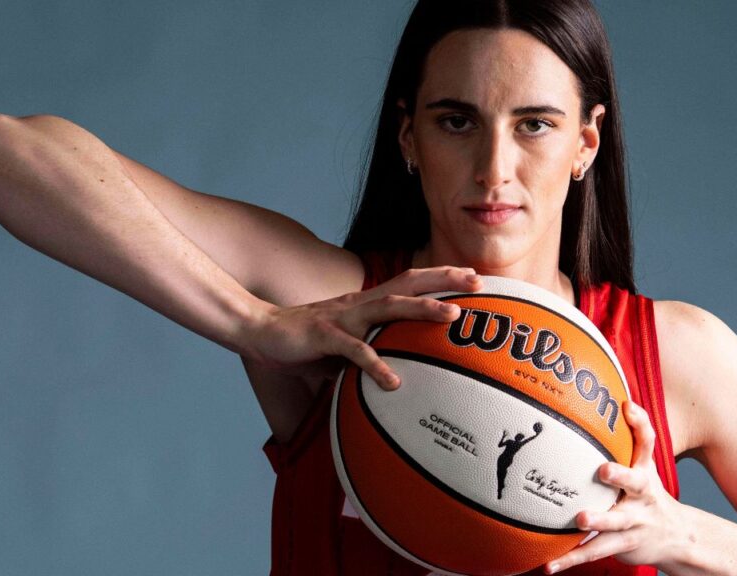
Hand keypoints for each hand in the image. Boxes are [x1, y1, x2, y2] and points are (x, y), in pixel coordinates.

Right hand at [241, 266, 481, 387]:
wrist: (258, 331)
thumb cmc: (305, 341)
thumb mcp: (346, 345)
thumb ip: (371, 352)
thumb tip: (399, 375)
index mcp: (365, 303)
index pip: (409, 282)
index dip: (440, 277)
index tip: (472, 277)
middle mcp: (359, 304)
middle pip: (408, 284)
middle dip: (444, 281)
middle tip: (477, 282)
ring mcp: (342, 317)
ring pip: (389, 307)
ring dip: (422, 310)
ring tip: (452, 317)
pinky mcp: (324, 336)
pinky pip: (354, 351)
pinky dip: (375, 365)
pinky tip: (394, 382)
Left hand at [544, 401, 690, 573]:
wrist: (676, 537)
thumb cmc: (645, 494)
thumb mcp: (642, 466)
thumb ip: (623, 440)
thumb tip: (598, 404)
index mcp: (644, 471)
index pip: (647, 442)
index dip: (640, 423)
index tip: (627, 406)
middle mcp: (643, 495)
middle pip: (636, 482)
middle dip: (621, 475)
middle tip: (603, 470)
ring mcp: (635, 521)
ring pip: (616, 522)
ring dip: (599, 520)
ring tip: (579, 519)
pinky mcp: (624, 544)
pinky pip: (595, 551)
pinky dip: (570, 559)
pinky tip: (549, 566)